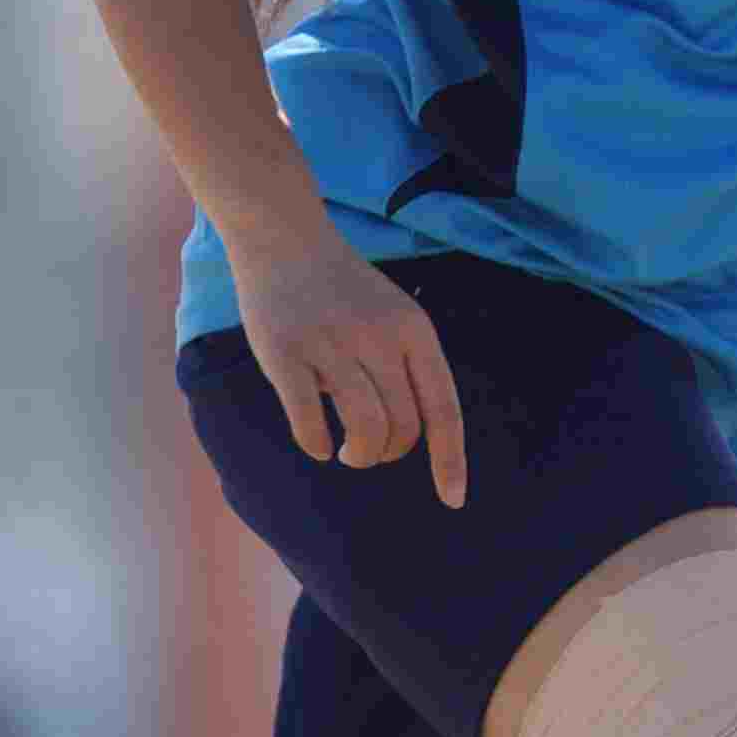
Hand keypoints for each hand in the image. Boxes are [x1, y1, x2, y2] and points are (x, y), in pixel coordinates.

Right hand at [225, 234, 467, 508]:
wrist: (284, 236)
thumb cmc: (342, 287)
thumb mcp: (394, 315)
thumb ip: (408, 365)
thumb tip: (414, 432)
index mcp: (414, 331)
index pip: (443, 409)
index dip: (450, 461)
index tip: (452, 500)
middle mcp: (378, 338)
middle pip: (403, 428)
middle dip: (387, 453)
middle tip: (368, 450)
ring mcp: (331, 344)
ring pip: (364, 428)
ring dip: (359, 455)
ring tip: (347, 452)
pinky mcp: (285, 352)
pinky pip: (309, 420)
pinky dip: (316, 443)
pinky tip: (317, 443)